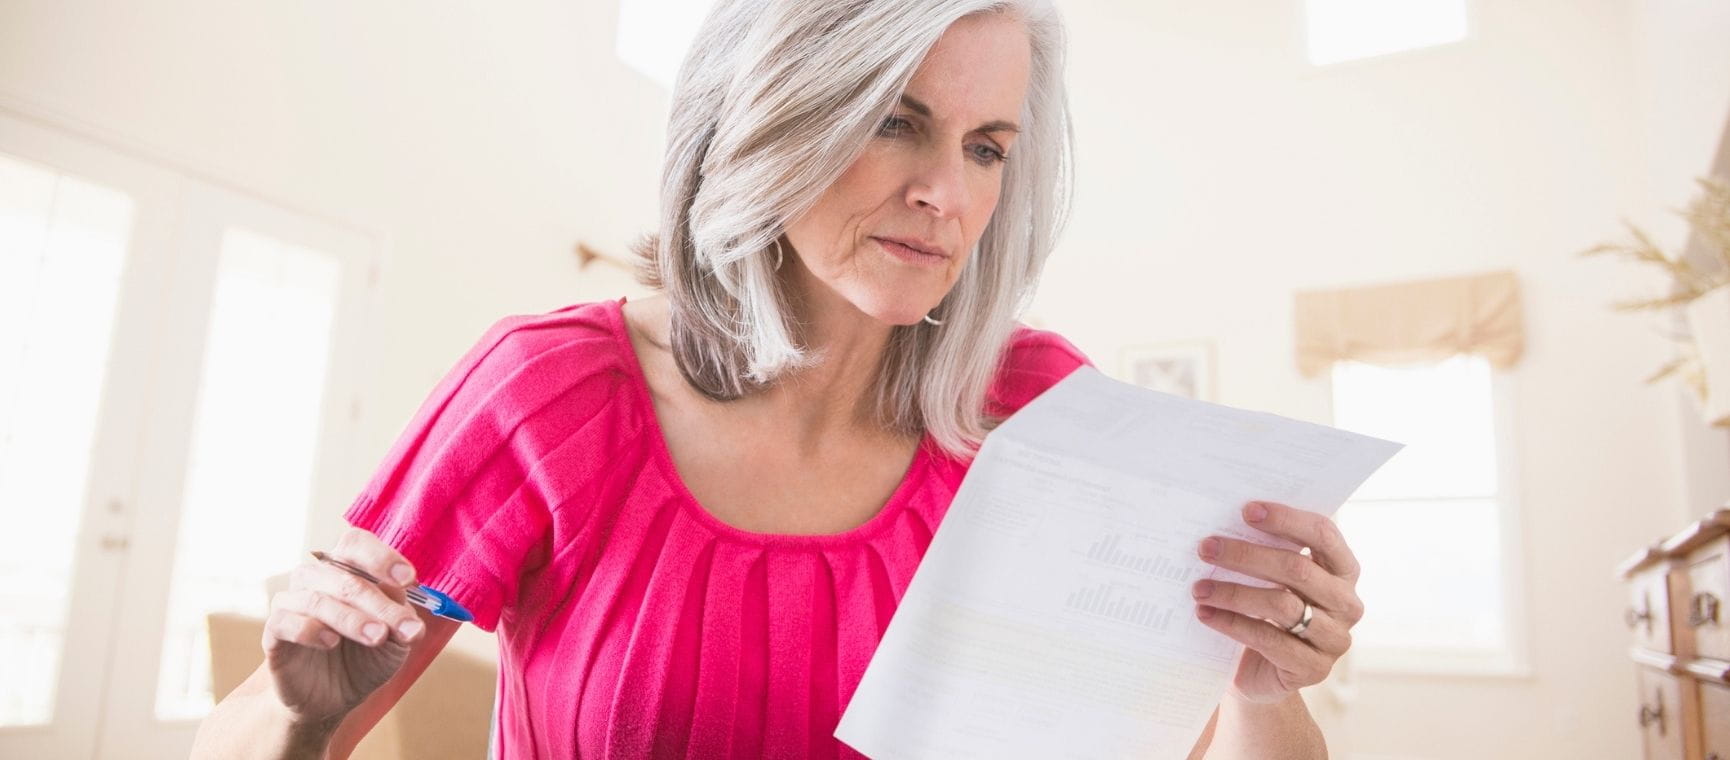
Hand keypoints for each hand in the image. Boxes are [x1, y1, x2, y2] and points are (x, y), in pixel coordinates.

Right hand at [262, 527, 426, 723]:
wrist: (331, 698)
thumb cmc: (364, 658)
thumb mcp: (394, 643)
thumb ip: (402, 624)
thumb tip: (413, 622)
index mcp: (347, 570)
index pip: (356, 545)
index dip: (382, 557)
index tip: (409, 579)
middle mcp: (316, 579)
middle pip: (344, 576)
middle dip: (378, 603)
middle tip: (402, 628)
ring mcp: (292, 603)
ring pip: (317, 599)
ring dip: (352, 618)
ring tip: (377, 637)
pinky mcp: (274, 632)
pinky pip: (285, 621)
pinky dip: (310, 629)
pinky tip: (331, 643)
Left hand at [1191, 501, 1362, 703]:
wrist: (1263, 675)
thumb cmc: (1267, 614)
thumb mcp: (1273, 581)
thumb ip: (1267, 552)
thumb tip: (1226, 523)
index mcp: (1344, 571)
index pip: (1324, 535)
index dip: (1287, 520)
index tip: (1246, 511)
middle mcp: (1347, 603)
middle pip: (1298, 569)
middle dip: (1247, 555)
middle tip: (1206, 548)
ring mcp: (1334, 639)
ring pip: (1281, 605)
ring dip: (1234, 592)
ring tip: (1199, 587)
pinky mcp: (1312, 668)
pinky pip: (1268, 639)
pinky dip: (1232, 623)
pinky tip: (1205, 613)